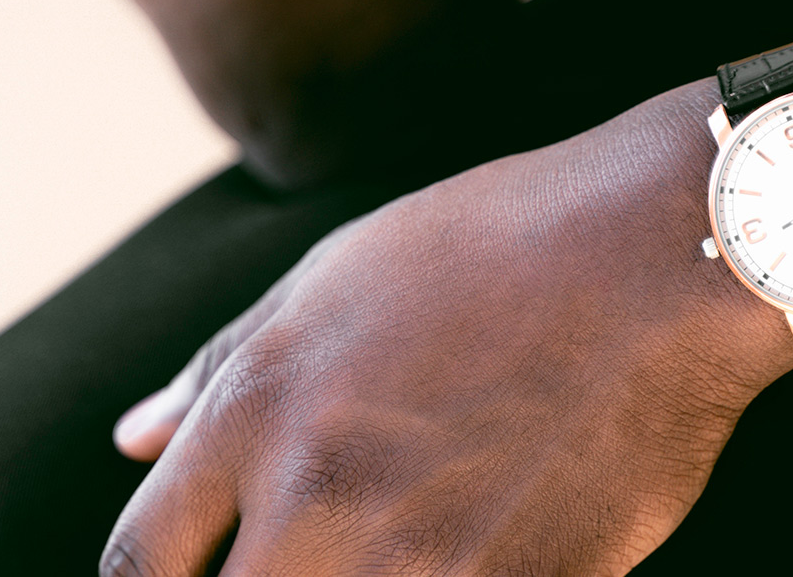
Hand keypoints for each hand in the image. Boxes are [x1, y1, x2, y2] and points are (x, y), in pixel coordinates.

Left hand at [102, 80, 792, 574]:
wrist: (657, 257)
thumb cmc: (491, 247)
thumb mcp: (329, 281)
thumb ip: (219, 373)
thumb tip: (134, 438)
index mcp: (254, 413)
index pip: (139, 562)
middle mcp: (314, 499)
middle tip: (311, 561)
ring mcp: (416, 562)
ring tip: (394, 549)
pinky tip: (469, 555)